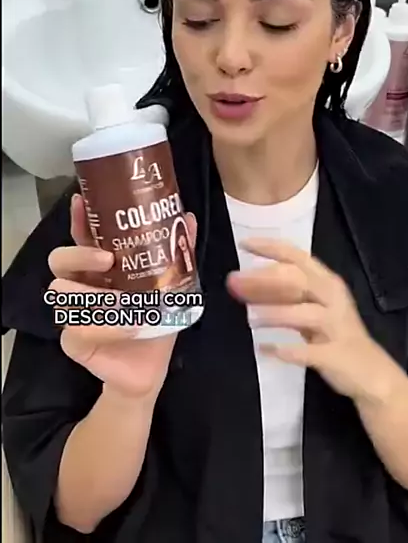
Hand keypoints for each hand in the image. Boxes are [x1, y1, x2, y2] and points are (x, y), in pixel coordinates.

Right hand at [48, 194, 196, 399]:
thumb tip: (188, 216)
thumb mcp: (171, 283)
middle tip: (107, 259)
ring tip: (125, 301)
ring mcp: (73, 313)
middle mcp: (82, 284)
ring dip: (96, 296)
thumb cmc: (155, 318)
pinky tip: (132, 326)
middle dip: (80, 255)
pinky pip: (79, 329)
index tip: (81, 201)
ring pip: (62, 293)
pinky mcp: (73, 341)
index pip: (82, 236)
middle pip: (60, 260)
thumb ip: (177, 251)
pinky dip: (109, 327)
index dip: (78, 219)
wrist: (152, 365)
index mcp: (101, 265)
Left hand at [227, 238, 397, 402]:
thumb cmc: (336, 335)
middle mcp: (333, 299)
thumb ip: (287, 295)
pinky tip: (265, 349)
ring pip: (303, 313)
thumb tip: (247, 284)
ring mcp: (336, 327)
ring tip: (249, 318)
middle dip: (264, 280)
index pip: (297, 257)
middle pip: (298, 281)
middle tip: (234, 283)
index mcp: (328, 283)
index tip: (244, 243)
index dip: (271, 248)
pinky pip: (307, 351)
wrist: (372, 374)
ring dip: (275, 314)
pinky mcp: (334, 354)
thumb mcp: (314, 308)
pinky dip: (286, 350)